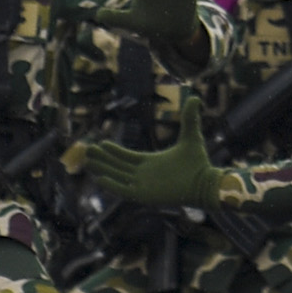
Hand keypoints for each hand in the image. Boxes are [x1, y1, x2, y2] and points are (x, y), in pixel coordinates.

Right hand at [84, 99, 220, 207]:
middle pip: (118, 167)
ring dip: (103, 169)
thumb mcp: (191, 137)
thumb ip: (190, 118)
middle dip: (102, 159)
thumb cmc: (198, 164)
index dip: (114, 152)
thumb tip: (195, 97)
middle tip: (86, 151)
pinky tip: (99, 178)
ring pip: (118, 176)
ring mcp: (144, 186)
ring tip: (87, 162)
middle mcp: (144, 175)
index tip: (102, 143)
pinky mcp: (145, 195)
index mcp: (151, 163)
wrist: (205, 183)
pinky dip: (112, 185)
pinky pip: (124, 190)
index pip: (128, 157)